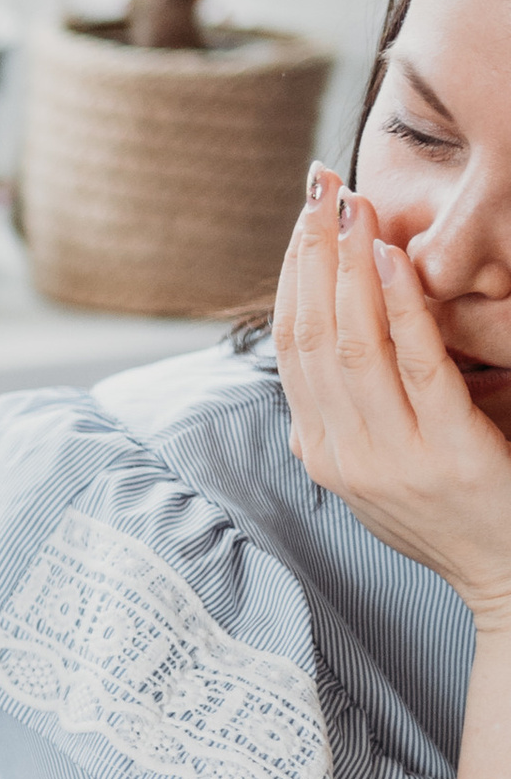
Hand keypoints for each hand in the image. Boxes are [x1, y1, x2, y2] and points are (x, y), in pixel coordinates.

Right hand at [275, 167, 510, 629]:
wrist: (509, 586)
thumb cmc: (460, 517)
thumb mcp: (382, 471)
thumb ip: (350, 418)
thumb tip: (330, 342)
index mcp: (324, 455)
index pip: (290, 350)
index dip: (291, 276)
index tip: (304, 216)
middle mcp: (344, 458)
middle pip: (311, 338)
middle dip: (312, 256)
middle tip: (322, 191)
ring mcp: (391, 461)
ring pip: (352, 348)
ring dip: (348, 269)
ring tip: (355, 210)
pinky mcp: (446, 457)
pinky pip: (414, 368)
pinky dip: (399, 307)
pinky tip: (394, 260)